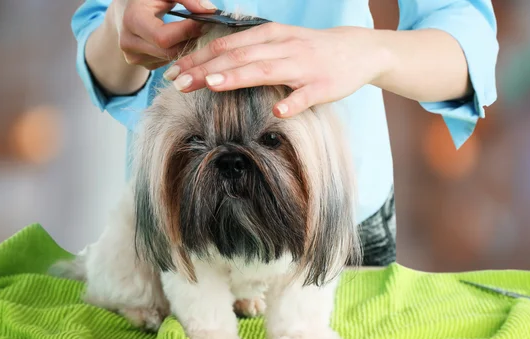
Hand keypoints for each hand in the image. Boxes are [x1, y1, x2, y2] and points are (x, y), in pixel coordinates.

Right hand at [110, 0, 217, 69]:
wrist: (126, 10)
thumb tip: (209, 11)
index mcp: (132, 20)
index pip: (163, 37)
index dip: (186, 31)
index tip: (204, 21)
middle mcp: (129, 43)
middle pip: (168, 51)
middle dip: (189, 41)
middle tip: (204, 29)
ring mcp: (133, 57)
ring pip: (170, 59)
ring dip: (186, 48)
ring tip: (193, 32)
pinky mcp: (142, 64)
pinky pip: (167, 63)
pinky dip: (177, 53)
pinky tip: (181, 41)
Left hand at [163, 23, 392, 117]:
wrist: (356, 50)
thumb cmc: (310, 49)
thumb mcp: (278, 42)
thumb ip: (249, 50)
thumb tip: (213, 63)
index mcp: (269, 35)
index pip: (226, 46)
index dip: (198, 58)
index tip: (173, 72)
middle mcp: (282, 47)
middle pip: (238, 57)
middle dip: (206, 69)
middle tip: (178, 83)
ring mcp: (302, 66)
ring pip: (266, 70)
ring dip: (238, 77)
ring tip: (213, 85)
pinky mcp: (322, 86)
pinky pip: (305, 95)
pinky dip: (292, 102)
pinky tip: (278, 111)